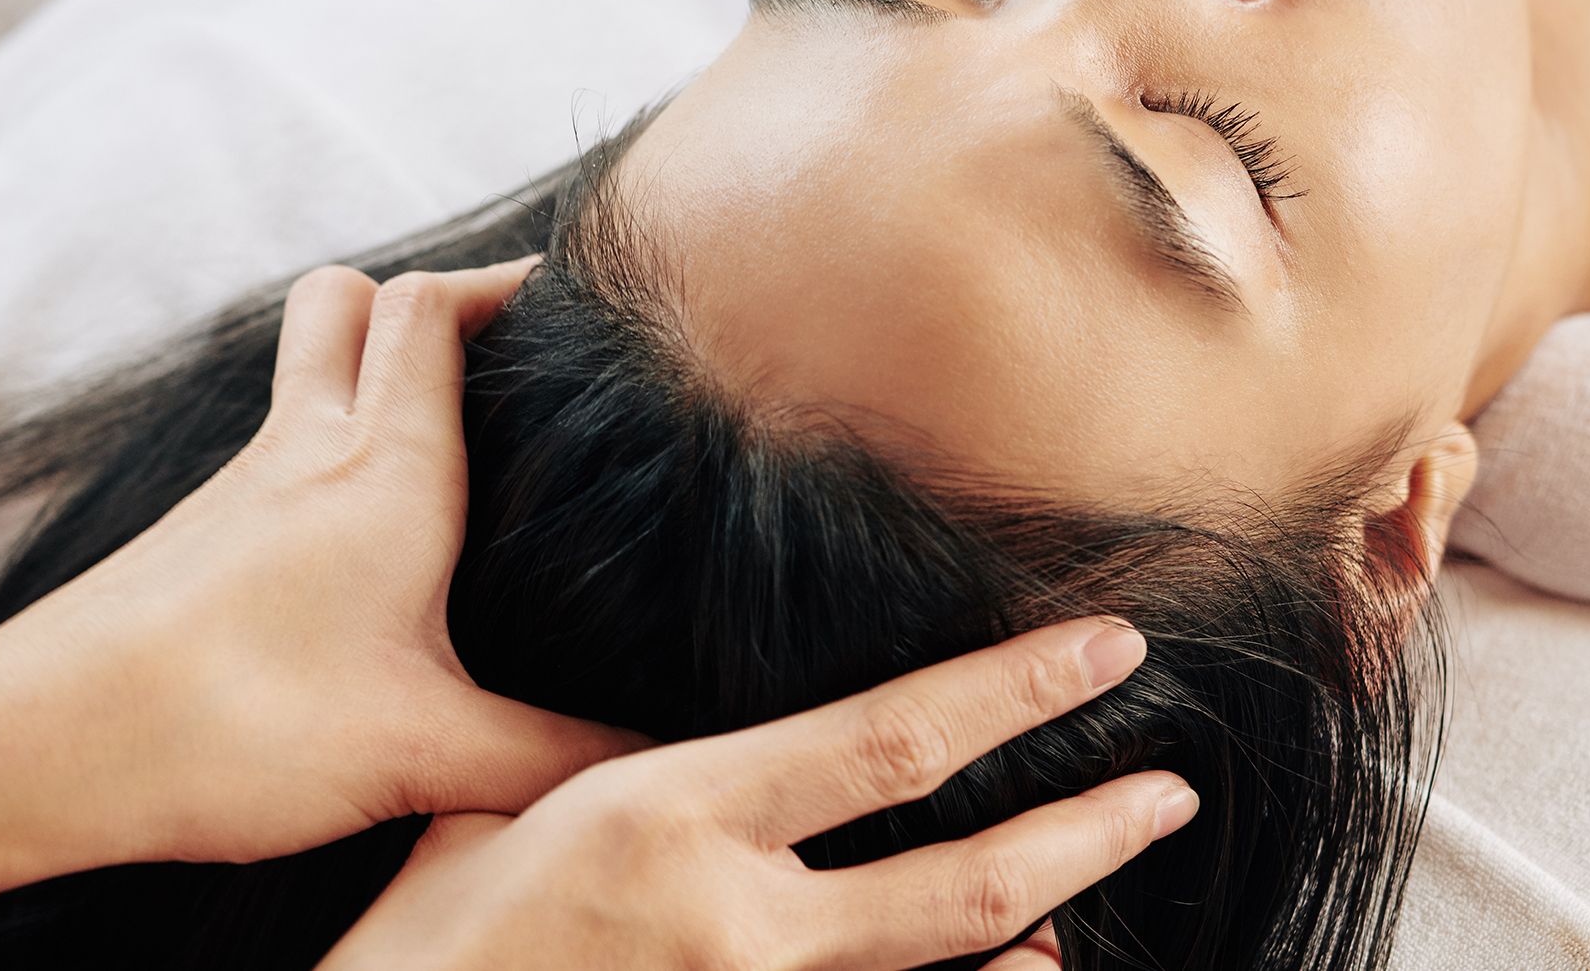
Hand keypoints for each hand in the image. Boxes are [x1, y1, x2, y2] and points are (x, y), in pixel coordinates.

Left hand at [0, 258, 642, 866]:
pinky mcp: (196, 540)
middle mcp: (305, 453)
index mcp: (383, 469)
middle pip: (351, 300)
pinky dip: (321, 454)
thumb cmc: (229, 725)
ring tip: (445, 448)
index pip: (433, 308)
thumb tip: (650, 764)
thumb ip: (553, 759)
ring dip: (367, 373)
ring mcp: (239, 491)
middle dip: (425, 298)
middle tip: (497, 352)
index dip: (503, 280)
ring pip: (304, 374)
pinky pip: (271, 454)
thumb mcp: (425, 756)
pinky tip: (356, 550)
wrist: (33, 752)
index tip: (571, 294)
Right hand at [318, 618, 1196, 970]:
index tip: (1105, 651)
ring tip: (1106, 874)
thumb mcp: (509, 806)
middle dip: (1082, 830)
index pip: (888, 740)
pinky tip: (1019, 970)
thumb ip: (623, 769)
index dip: (1013, 692)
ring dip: (1041, 923)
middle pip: (958, 879)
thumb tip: (732, 757)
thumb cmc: (420, 930)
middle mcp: (731, 920)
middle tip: (1169, 790)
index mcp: (671, 814)